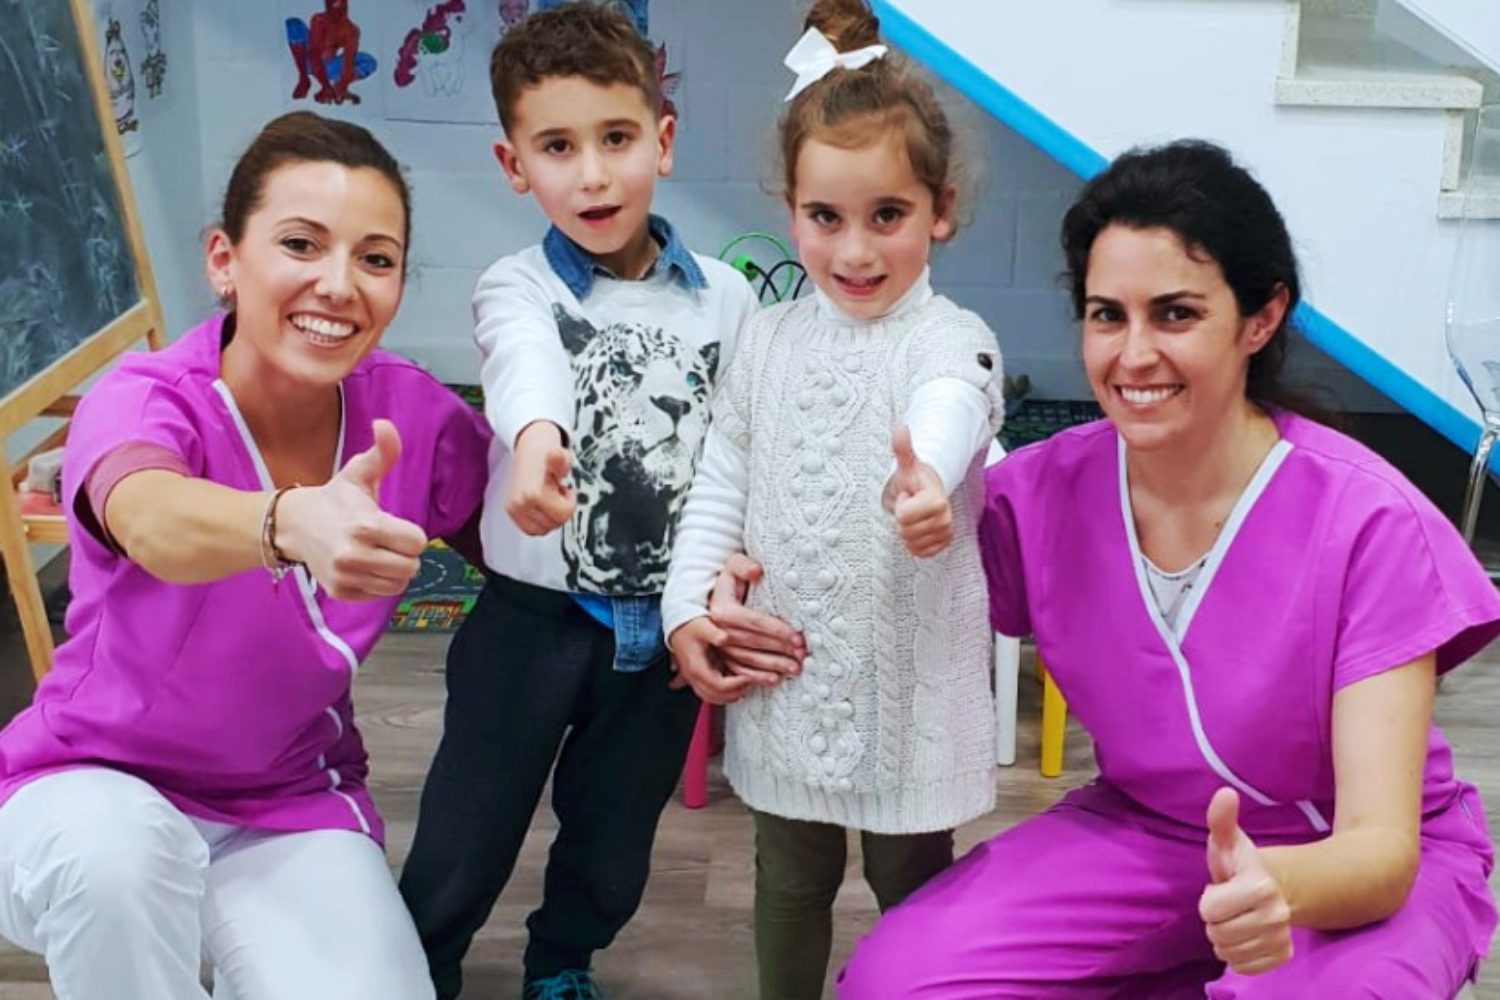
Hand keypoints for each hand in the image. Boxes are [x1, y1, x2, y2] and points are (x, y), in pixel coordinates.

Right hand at [276, 419, 428, 600]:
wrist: (295, 525)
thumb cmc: (336, 499)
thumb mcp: (359, 473)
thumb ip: (382, 451)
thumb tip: (384, 424)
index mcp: (365, 526)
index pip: (417, 543)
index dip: (411, 534)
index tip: (395, 526)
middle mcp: (354, 555)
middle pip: (411, 566)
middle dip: (405, 553)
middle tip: (388, 541)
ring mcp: (345, 576)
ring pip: (398, 584)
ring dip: (394, 570)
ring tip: (378, 553)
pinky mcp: (340, 592)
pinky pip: (379, 595)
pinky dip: (377, 583)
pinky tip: (364, 565)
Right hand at [506, 421, 574, 535]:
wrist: (529, 451)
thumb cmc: (546, 454)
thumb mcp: (561, 457)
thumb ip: (561, 459)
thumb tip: (555, 454)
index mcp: (533, 493)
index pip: (562, 515)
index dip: (569, 502)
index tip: (566, 490)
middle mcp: (521, 504)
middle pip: (553, 524)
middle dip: (560, 510)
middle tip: (558, 493)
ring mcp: (514, 509)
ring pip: (542, 530)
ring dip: (551, 516)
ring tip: (550, 498)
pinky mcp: (512, 512)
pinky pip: (531, 529)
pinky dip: (541, 521)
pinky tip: (544, 505)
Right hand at [668, 617, 755, 704]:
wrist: (677, 625)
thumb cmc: (691, 626)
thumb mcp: (704, 626)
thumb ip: (714, 633)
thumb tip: (724, 639)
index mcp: (697, 667)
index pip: (718, 685)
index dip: (736, 684)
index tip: (748, 677)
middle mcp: (693, 677)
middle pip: (715, 696)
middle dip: (734, 693)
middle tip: (749, 683)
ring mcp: (692, 679)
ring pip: (710, 698)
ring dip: (727, 696)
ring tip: (742, 688)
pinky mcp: (694, 677)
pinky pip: (707, 693)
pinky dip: (720, 695)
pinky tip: (731, 689)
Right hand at [709, 553, 804, 682]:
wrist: (712, 596)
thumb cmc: (730, 581)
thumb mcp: (733, 566)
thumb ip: (743, 565)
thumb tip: (756, 571)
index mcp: (722, 609)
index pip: (754, 622)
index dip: (777, 630)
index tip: (798, 637)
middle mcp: (717, 630)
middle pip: (752, 643)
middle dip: (780, 650)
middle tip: (802, 655)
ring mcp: (718, 647)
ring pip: (747, 660)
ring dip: (773, 666)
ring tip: (795, 669)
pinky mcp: (721, 658)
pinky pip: (739, 671)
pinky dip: (757, 677)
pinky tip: (775, 680)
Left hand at [882, 426, 952, 557]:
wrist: (928, 492)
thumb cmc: (915, 479)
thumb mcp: (906, 464)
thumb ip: (902, 448)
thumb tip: (901, 428)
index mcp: (937, 500)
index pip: (903, 516)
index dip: (901, 505)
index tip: (909, 495)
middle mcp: (946, 519)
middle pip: (906, 532)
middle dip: (903, 520)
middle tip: (911, 506)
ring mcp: (945, 533)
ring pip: (911, 544)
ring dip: (907, 531)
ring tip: (914, 516)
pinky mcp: (943, 545)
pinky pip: (919, 553)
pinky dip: (914, 543)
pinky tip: (918, 528)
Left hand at [1199, 788, 1294, 975]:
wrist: (1278, 888)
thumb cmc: (1242, 865)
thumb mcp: (1228, 841)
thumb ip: (1221, 819)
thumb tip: (1225, 793)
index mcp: (1261, 886)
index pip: (1208, 911)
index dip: (1209, 899)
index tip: (1222, 888)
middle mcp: (1276, 915)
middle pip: (1217, 934)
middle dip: (1215, 920)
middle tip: (1228, 904)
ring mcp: (1281, 938)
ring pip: (1227, 952)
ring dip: (1225, 937)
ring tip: (1236, 917)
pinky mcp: (1282, 957)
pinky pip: (1242, 967)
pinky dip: (1238, 955)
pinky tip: (1246, 935)